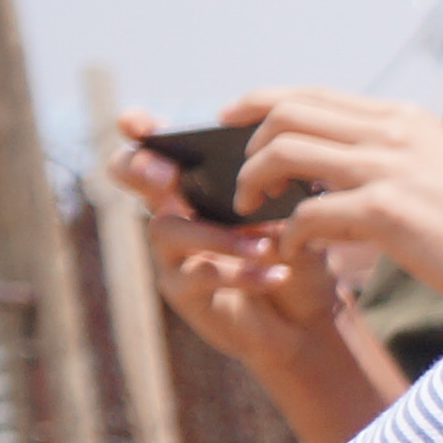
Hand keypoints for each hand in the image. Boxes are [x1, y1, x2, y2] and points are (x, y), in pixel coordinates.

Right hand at [110, 119, 405, 442]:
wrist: (310, 320)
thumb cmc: (300, 258)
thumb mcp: (299, 218)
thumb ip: (282, 192)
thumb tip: (277, 172)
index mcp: (199, 182)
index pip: (159, 145)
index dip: (138, 130)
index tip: (135, 122)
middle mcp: (176, 209)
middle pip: (132, 177)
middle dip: (140, 168)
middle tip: (167, 174)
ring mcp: (173, 251)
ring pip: (168, 228)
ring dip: (219, 234)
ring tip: (267, 245)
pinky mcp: (182, 290)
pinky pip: (199, 274)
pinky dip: (241, 273)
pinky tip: (277, 274)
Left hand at [210, 88, 442, 317]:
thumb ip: (396, 160)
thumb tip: (345, 171)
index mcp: (406, 120)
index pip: (314, 94)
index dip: (261, 102)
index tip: (232, 120)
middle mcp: (394, 133)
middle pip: (288, 112)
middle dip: (247, 143)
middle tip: (243, 180)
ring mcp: (389, 168)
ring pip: (285, 151)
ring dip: (255, 181)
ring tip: (255, 210)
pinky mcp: (386, 211)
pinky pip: (307, 214)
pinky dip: (289, 234)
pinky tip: (293, 251)